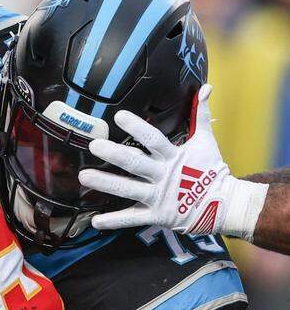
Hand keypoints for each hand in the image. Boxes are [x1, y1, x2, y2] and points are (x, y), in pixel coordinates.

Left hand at [79, 85, 265, 238]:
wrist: (226, 204)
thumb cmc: (211, 169)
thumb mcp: (206, 141)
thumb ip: (201, 115)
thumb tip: (207, 88)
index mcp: (174, 156)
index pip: (153, 140)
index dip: (137, 128)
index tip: (119, 117)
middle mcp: (163, 176)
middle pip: (135, 163)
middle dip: (114, 154)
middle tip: (93, 146)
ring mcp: (159, 196)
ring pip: (128, 189)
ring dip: (105, 183)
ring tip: (83, 177)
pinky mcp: (157, 215)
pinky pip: (132, 218)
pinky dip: (114, 221)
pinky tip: (95, 221)